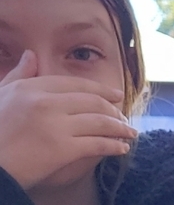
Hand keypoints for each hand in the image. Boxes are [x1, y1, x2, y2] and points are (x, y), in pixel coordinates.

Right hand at [0, 50, 134, 189]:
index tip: (117, 95)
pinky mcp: (62, 149)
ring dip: (120, 128)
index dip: (101, 89)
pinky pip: (97, 144)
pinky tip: (122, 149)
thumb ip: (19, 75)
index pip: (75, 84)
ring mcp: (55, 125)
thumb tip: (32, 55)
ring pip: (99, 122)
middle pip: (92, 102)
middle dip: (114, 111)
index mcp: (31, 88)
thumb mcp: (1, 96)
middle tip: (125, 119)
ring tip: (130, 133)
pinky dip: (114, 146)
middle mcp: (45, 102)